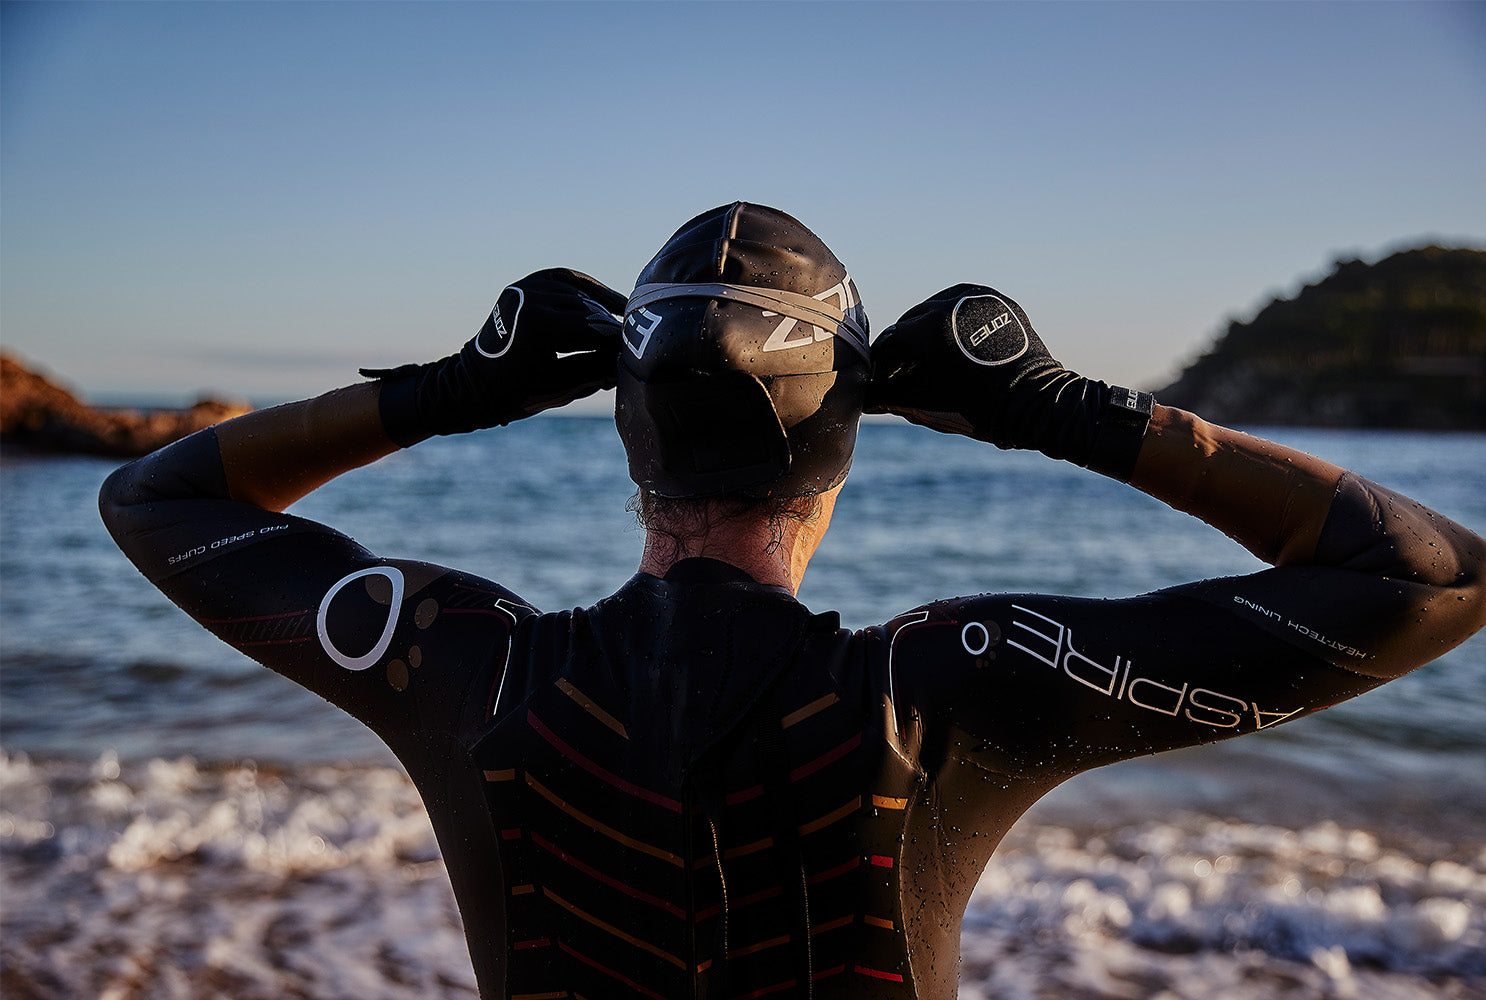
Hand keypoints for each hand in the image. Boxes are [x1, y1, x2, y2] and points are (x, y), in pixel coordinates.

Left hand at [363, 268, 625, 443]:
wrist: (469, 385)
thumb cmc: (512, 395)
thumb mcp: (559, 388)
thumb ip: (595, 371)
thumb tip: (628, 361)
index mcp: (538, 326)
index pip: (595, 331)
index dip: (621, 343)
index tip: (643, 353)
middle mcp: (532, 298)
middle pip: (590, 312)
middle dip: (614, 329)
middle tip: (639, 344)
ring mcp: (527, 287)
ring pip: (581, 295)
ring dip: (604, 310)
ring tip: (627, 326)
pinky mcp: (526, 284)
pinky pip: (566, 279)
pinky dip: (588, 289)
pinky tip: (611, 301)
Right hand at [869, 284, 1146, 476]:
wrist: (1037, 404)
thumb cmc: (980, 409)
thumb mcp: (929, 403)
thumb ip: (891, 396)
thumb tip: (865, 396)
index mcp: (930, 326)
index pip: (890, 342)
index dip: (879, 363)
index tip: (875, 378)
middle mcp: (952, 302)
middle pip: (912, 322)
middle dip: (903, 347)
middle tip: (897, 370)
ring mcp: (977, 297)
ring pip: (937, 309)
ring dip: (927, 332)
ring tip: (926, 359)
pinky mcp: (996, 299)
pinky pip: (963, 307)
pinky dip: (953, 324)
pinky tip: (952, 346)